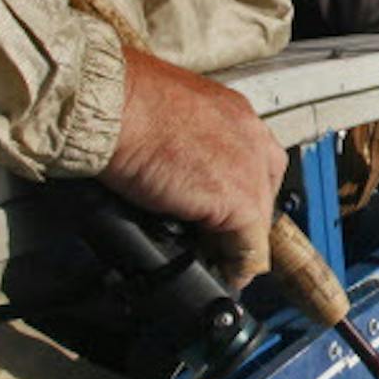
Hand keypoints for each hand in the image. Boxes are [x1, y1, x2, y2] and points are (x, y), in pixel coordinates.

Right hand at [102, 48, 288, 287]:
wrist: (113, 108)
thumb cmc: (121, 104)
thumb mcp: (160, 115)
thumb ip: (178, 137)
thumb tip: (166, 163)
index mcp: (230, 109)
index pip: (252, 155)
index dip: (237, 185)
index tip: (220, 203)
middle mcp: (248, 134)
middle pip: (264, 187)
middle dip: (245, 213)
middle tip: (220, 234)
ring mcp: (249, 167)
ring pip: (259, 218)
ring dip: (239, 242)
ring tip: (217, 257)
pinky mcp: (240, 201)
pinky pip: (249, 246)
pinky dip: (236, 266)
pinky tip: (222, 274)